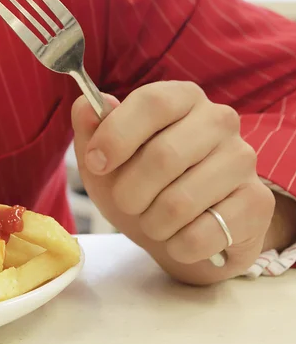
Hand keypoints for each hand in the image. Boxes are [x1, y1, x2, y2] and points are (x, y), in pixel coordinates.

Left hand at [71, 81, 276, 284]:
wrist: (181, 232)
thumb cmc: (139, 185)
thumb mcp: (104, 158)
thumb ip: (90, 129)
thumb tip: (86, 106)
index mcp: (181, 98)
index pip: (153, 102)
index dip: (117, 135)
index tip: (96, 164)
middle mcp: (219, 121)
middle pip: (164, 156)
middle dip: (129, 192)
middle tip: (126, 203)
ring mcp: (243, 160)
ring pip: (180, 201)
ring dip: (152, 223)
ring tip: (154, 221)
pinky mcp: (257, 203)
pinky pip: (203, 234)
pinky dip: (178, 245)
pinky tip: (181, 237)